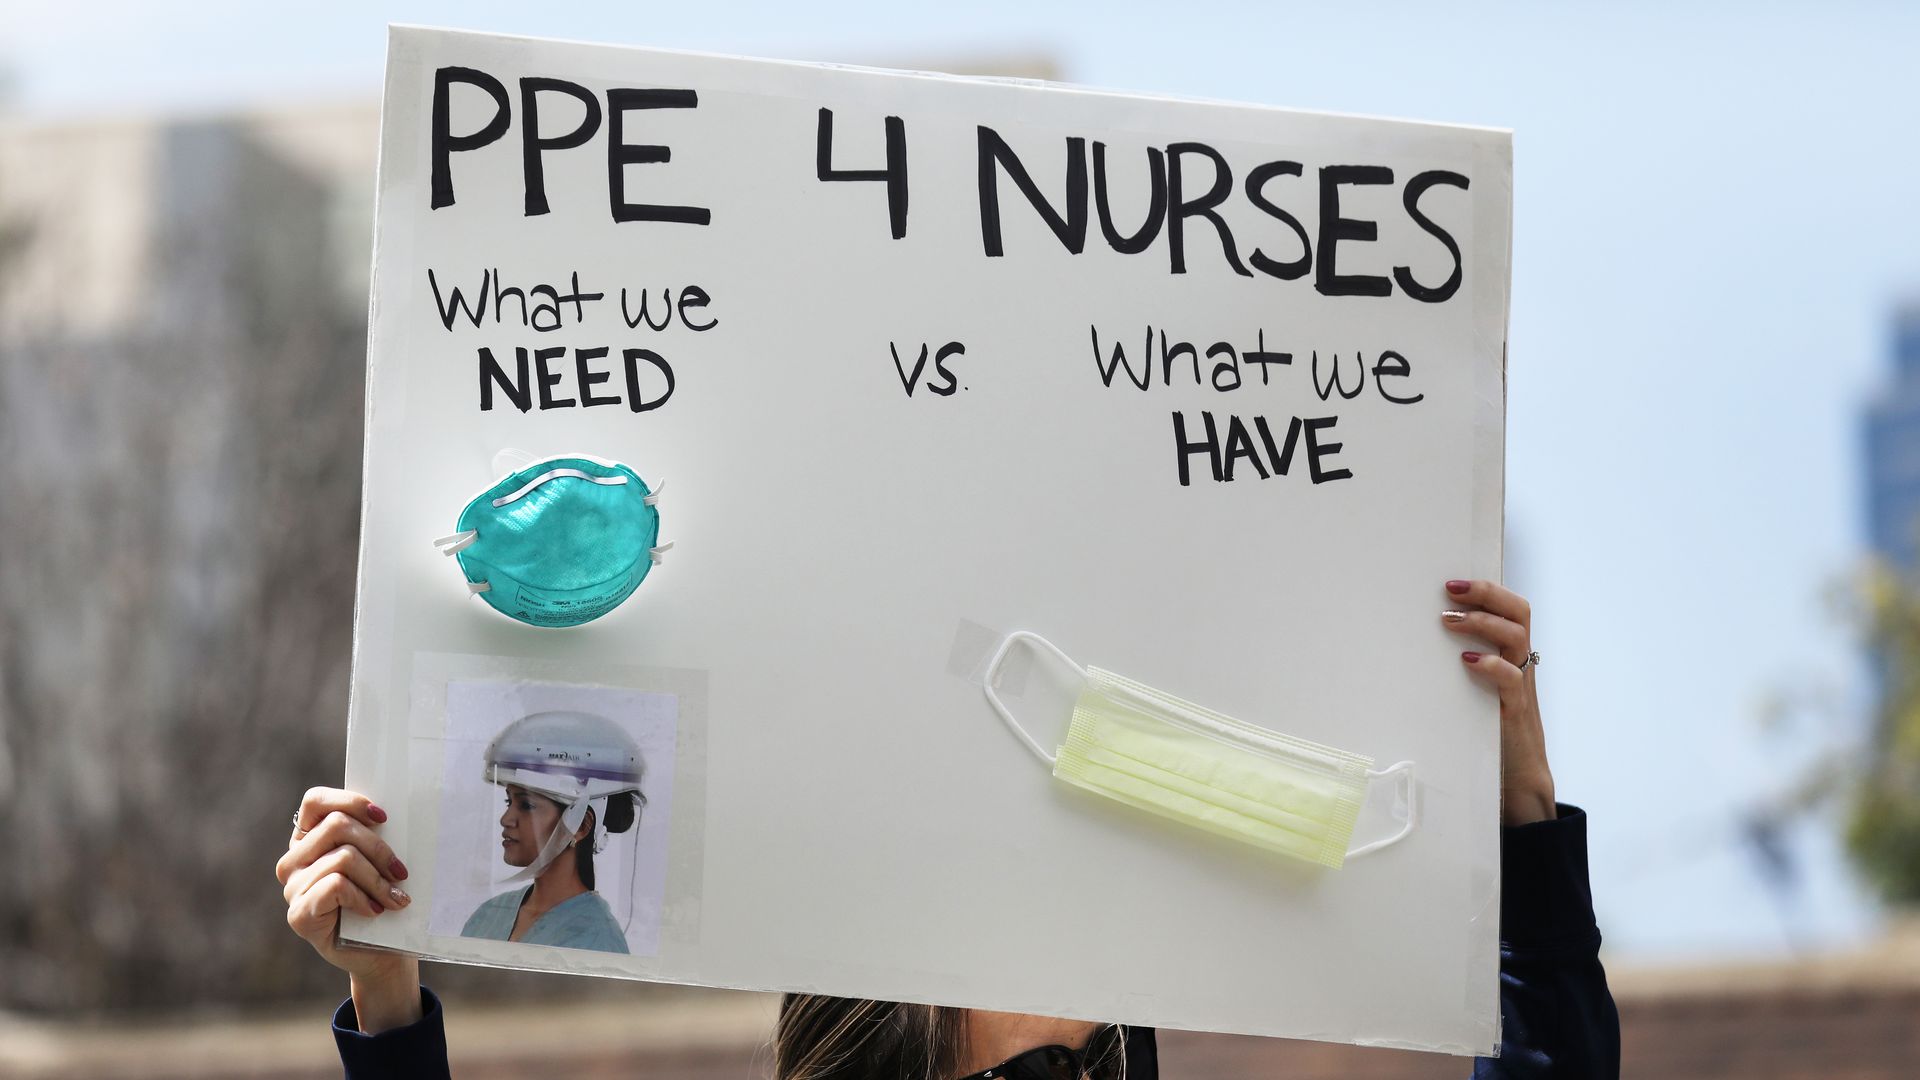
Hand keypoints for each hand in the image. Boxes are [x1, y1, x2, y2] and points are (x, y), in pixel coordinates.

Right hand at [276, 787, 422, 1031]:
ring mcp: (292, 888)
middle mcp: (294, 860)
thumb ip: (372, 836)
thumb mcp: (377, 862)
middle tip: (402, 872)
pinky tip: (374, 910)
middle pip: (337, 826)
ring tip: (397, 898)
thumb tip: (392, 813)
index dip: (350, 801)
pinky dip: (363, 896)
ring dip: (378, 879)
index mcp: (309, 839)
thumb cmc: (381, 900)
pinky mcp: (299, 914)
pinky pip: (336, 885)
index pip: (316, 801)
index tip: (384, 817)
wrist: (380, 953)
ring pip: (343, 857)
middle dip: (379, 848)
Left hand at [1442, 580, 1556, 825]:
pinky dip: (1491, 665)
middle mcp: (1520, 665)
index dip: (1488, 589)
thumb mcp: (1470, 693)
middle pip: (1519, 612)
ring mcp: (1521, 687)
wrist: (1516, 780)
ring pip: (1517, 638)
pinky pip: (1512, 680)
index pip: (1512, 608)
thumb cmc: (1485, 732)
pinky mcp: (1516, 712)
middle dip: (1487, 593)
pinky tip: (1467, 661)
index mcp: (1511, 656)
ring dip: (1482, 623)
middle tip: (1450, 589)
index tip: (1451, 582)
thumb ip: (1452, 669)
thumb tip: (1406, 648)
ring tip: (1449, 620)